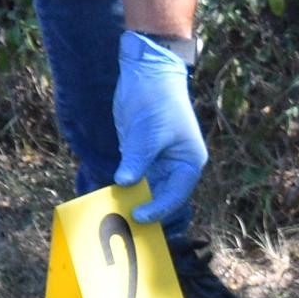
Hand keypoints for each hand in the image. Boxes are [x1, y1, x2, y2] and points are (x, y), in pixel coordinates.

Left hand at [112, 29, 207, 225]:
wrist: (146, 74)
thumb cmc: (157, 100)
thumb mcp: (148, 132)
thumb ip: (137, 159)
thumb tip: (124, 183)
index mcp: (188, 163)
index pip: (175, 195)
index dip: (158, 208)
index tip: (139, 216)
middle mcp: (175, 167)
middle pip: (161, 197)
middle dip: (144, 208)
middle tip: (124, 223)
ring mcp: (157, 162)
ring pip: (145, 189)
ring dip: (131, 200)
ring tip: (114, 214)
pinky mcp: (140, 155)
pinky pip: (133, 177)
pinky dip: (123, 187)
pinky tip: (109, 197)